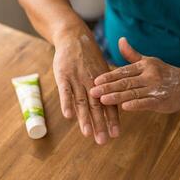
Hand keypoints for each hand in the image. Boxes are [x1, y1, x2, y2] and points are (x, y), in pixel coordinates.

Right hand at [52, 25, 119, 144]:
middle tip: (103, 140)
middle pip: (96, 106)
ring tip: (87, 134)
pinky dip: (66, 103)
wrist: (74, 38)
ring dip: (84, 118)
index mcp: (103, 83)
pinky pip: (65, 91)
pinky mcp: (63, 76)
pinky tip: (68, 116)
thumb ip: (105, 88)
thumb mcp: (101, 71)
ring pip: (81, 101)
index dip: (113, 119)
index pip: (109, 103)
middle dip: (100, 124)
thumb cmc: (89, 58)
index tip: (116, 134)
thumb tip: (112, 105)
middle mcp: (92, 83)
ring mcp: (77, 79)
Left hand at [90, 37, 179, 112]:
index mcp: (144, 65)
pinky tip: (124, 107)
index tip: (95, 80)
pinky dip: (135, 104)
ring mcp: (155, 88)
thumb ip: (132, 54)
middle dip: (107, 87)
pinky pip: (146, 102)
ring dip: (117, 96)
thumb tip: (120, 40)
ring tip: (103, 100)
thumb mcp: (148, 61)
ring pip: (133, 92)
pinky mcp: (161, 100)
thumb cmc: (163, 72)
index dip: (108, 76)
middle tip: (92, 92)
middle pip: (125, 82)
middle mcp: (149, 75)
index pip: (122, 71)